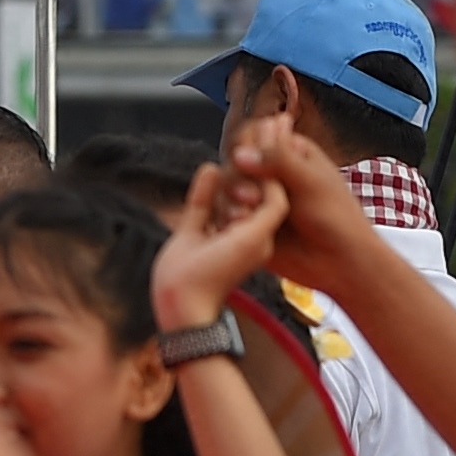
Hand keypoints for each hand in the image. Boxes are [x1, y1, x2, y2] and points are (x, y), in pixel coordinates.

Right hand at [150, 165, 288, 335]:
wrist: (182, 299)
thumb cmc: (222, 272)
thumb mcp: (254, 237)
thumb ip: (267, 208)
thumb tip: (270, 177)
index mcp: (264, 236)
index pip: (273, 198)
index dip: (270, 177)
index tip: (265, 157)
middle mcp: (244, 232)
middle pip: (248, 194)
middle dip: (245, 179)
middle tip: (242, 166)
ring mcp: (218, 231)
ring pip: (224, 197)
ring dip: (226, 184)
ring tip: (226, 168)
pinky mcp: (193, 231)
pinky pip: (202, 203)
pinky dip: (205, 187)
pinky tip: (207, 170)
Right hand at [226, 120, 379, 296]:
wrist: (341, 264)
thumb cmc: (338, 220)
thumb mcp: (312, 183)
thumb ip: (279, 161)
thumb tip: (240, 153)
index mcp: (290, 152)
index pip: (255, 134)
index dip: (247, 146)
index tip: (248, 161)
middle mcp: (271, 171)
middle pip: (236, 160)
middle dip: (239, 178)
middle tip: (252, 197)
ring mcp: (259, 197)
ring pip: (227, 186)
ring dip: (232, 198)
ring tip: (246, 215)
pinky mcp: (249, 220)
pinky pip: (226, 213)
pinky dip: (228, 217)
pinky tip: (240, 225)